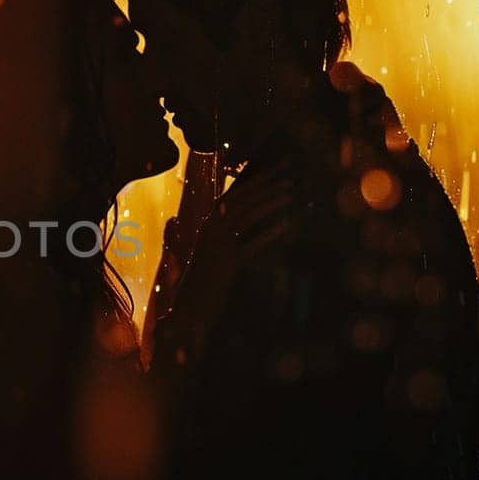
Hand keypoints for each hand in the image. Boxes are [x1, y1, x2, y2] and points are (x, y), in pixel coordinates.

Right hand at [152, 166, 295, 357]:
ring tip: (291, 193)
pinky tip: (287, 225)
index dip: (255, 180)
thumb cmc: (199, 284)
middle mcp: (211, 230)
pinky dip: (270, 233)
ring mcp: (219, 245)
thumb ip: (218, 234)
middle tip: (288, 173)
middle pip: (241, 198)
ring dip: (270, 202)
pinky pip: (252, 243)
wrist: (187, 311)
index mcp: (207, 224)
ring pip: (247, 215)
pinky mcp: (228, 263)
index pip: (233, 194)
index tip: (275, 169)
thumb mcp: (207, 253)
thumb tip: (220, 220)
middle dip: (266, 183)